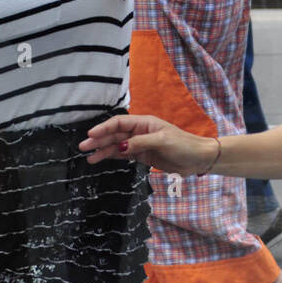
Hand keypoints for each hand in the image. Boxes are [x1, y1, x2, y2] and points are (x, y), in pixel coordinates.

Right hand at [79, 114, 219, 175]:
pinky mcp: (143, 156)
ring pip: (117, 146)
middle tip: (83, 147)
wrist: (198, 158)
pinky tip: (101, 159)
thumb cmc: (183, 145)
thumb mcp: (161, 141)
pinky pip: (124, 155)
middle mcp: (139, 131)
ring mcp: (140, 144)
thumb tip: (120, 147)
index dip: (104, 128)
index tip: (91, 135)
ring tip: (89, 157)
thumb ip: (139, 143)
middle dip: (99, 140)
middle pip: (115, 135)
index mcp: (144, 123)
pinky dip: (112, 157)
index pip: (119, 123)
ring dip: (103, 150)